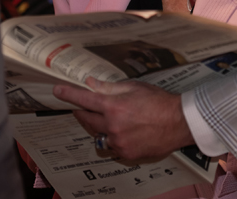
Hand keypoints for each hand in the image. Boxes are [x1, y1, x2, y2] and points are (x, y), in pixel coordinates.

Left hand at [53, 78, 194, 161]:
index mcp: (113, 106)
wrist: (179, 122)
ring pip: (98, 135)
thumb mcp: (134, 87)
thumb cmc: (159, 101)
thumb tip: (91, 83)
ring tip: (106, 120)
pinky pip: (111, 146)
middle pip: (87, 119)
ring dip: (97, 127)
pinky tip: (122, 131)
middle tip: (81, 106)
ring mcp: (119, 142)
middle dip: (81, 111)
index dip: (68, 94)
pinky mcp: (126, 153)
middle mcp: (112, 125)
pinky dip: (112, 138)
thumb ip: (110, 87)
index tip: (57, 91)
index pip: (84, 99)